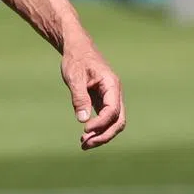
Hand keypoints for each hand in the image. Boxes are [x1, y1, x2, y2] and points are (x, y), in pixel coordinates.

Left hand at [60, 34, 125, 149]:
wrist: (77, 48)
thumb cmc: (76, 59)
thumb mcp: (74, 77)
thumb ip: (79, 97)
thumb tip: (83, 120)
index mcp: (111, 85)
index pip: (112, 111)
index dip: (101, 123)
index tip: (85, 130)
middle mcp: (114, 93)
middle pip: (118, 121)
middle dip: (104, 135)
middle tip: (85, 144)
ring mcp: (110, 98)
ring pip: (113, 122)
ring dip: (101, 135)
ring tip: (84, 144)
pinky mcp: (102, 101)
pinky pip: (105, 119)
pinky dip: (97, 129)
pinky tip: (85, 136)